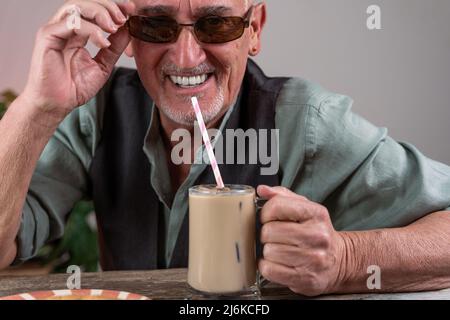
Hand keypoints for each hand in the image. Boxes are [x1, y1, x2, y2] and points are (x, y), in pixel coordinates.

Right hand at [22, 0, 134, 119]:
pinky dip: (90, 29)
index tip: (131, 11)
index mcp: (77, 32)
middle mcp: (65, 28)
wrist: (57, 105)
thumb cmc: (74, 88)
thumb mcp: (103, 65)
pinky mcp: (47, 37)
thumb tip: (128, 30)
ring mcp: (55, 30)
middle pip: (86, 3)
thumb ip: (114, 47)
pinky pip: (70, 23)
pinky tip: (102, 42)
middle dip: (108, 6)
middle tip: (124, 18)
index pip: (95, 10)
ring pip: (76, 6)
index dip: (113, 7)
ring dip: (99, 13)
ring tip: (114, 27)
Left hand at [257, 185, 346, 295]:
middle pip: (269, 231)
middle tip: (275, 237)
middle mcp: (317, 236)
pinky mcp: (305, 279)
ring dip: (268, 251)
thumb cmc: (315, 232)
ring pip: (268, 251)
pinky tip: (276, 263)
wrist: (339, 261)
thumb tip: (261, 189)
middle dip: (266, 234)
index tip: (268, 218)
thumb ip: (282, 196)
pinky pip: (269, 270)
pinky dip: (267, 267)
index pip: (277, 206)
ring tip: (278, 250)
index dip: (265, 213)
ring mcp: (313, 259)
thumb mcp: (305, 208)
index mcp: (316, 213)